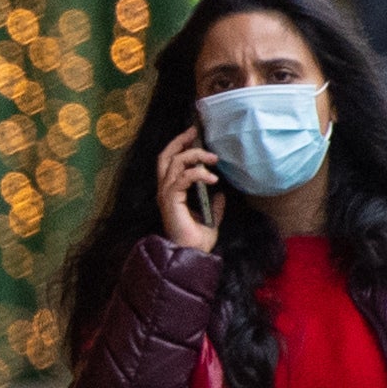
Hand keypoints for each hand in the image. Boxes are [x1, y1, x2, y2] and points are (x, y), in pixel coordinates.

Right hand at [155, 128, 221, 252]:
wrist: (191, 255)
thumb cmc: (196, 241)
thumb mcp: (211, 217)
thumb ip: (214, 204)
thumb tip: (221, 193)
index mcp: (171, 193)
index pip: (170, 162)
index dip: (179, 146)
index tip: (194, 136)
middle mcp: (165, 191)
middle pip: (165, 156)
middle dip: (180, 142)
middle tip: (195, 132)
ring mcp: (166, 195)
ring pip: (175, 163)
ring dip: (195, 156)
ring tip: (213, 159)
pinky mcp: (171, 200)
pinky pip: (183, 178)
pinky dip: (198, 174)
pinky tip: (212, 179)